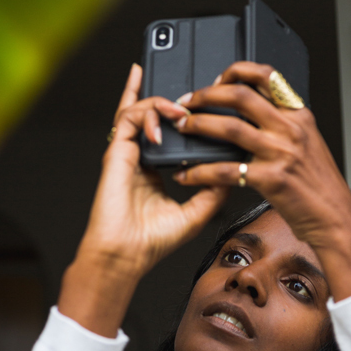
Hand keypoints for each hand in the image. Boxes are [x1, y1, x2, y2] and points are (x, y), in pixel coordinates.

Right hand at [58, 65, 228, 334]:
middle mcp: (140, 157)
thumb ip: (214, 189)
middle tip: (193, 96)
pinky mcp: (116, 152)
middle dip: (169, 97)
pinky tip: (160, 129)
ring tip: (179, 110)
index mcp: (157, 169)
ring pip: (139, 109)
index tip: (203, 106)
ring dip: (160, 103)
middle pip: (150, 114)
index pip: (168, 133)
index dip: (181, 116)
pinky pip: (128, 118)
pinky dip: (145, 114)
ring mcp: (127, 153)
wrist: (126, 255)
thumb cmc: (152, 240)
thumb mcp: (197, 213)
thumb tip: (234, 168)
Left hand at [172, 62, 350, 299]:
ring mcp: (281, 153)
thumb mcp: (307, 145)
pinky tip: (188, 175)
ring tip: (182, 128)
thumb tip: (253, 116)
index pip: (266, 75)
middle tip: (187, 102)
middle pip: (240, 95)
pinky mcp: (270, 179)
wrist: (336, 219)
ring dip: (198, 125)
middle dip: (206, 95)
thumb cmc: (320, 187)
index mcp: (298, 116)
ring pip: (229, 127)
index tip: (216, 79)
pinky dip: (200, 172)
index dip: (235, 71)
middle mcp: (290, 129)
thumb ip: (283, 127)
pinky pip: (225, 170)